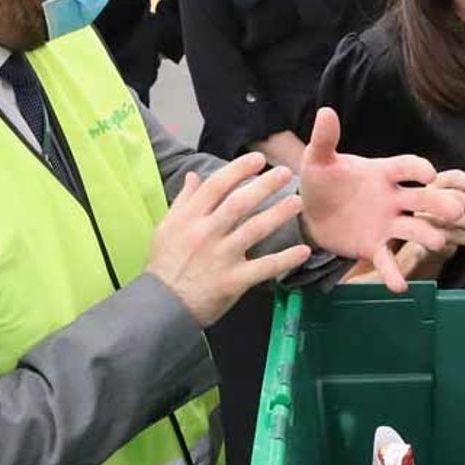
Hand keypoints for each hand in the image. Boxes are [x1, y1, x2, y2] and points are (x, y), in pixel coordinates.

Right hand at [148, 153, 309, 327]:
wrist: (160, 306)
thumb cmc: (165, 264)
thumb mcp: (167, 227)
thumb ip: (184, 200)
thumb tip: (194, 175)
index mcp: (190, 218)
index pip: (217, 186)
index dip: (238, 169)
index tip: (258, 159)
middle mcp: (206, 233)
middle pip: (239, 203)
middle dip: (264, 185)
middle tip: (285, 172)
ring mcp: (221, 257)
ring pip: (255, 229)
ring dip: (279, 214)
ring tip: (297, 202)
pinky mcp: (233, 280)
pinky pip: (264, 267)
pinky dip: (285, 259)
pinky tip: (304, 250)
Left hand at [299, 108, 463, 292]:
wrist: (309, 213)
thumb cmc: (322, 181)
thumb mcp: (319, 160)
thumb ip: (325, 140)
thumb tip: (325, 111)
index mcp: (383, 173)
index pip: (406, 167)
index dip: (418, 169)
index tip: (428, 174)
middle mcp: (392, 198)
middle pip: (422, 199)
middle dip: (439, 204)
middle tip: (456, 210)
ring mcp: (387, 223)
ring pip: (413, 228)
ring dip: (427, 234)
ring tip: (438, 242)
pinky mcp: (375, 246)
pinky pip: (388, 259)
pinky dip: (394, 272)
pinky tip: (399, 286)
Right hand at [427, 167, 464, 248]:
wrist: (423, 247)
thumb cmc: (442, 218)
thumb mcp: (456, 198)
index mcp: (431, 187)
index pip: (451, 179)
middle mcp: (421, 201)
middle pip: (450, 198)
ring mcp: (420, 222)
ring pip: (449, 220)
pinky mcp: (421, 242)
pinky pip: (448, 239)